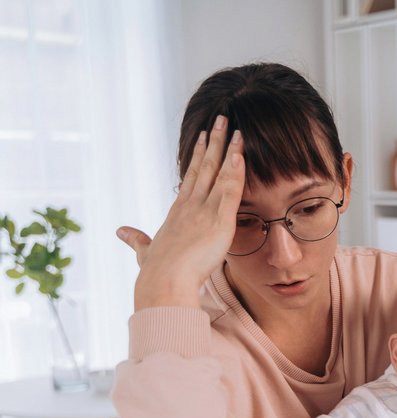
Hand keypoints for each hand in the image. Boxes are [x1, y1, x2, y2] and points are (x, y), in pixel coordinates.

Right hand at [117, 115, 244, 308]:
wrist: (163, 283)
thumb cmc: (155, 273)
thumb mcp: (145, 252)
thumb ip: (136, 240)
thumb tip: (121, 231)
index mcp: (177, 212)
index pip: (191, 178)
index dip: (198, 157)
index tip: (203, 138)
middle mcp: (189, 206)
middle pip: (204, 166)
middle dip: (214, 142)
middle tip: (222, 119)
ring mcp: (203, 211)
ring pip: (217, 173)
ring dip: (228, 149)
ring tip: (236, 129)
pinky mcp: (218, 221)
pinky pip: (230, 191)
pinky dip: (236, 173)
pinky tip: (241, 155)